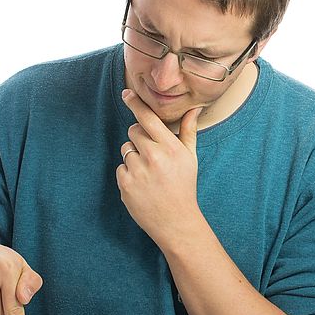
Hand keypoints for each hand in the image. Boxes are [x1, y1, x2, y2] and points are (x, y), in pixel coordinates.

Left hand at [116, 89, 202, 244]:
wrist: (176, 220)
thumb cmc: (184, 186)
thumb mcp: (190, 158)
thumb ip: (188, 131)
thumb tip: (194, 109)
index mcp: (170, 147)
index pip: (148, 118)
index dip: (135, 104)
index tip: (126, 93)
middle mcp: (153, 156)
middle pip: (134, 131)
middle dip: (140, 138)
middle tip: (152, 155)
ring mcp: (138, 170)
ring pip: (126, 149)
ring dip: (134, 156)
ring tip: (149, 173)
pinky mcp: (125, 184)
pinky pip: (120, 167)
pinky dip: (129, 173)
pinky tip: (142, 184)